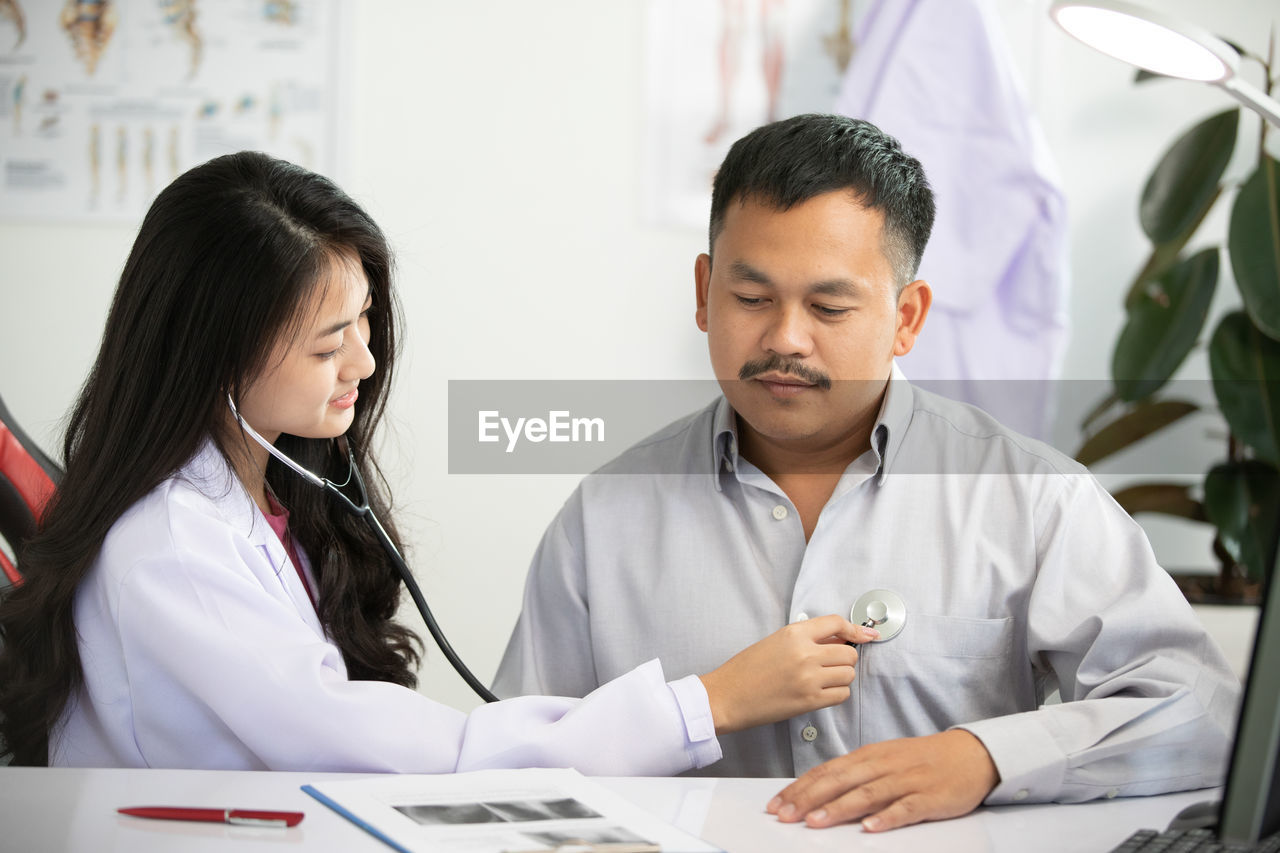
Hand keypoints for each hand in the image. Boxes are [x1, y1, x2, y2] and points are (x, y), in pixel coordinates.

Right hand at [699, 614, 876, 733]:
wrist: (728, 696)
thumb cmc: (747, 669)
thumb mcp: (775, 641)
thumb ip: (806, 639)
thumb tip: (838, 640)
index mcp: (794, 633)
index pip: (836, 623)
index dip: (856, 630)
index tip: (866, 635)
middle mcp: (805, 653)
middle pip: (849, 653)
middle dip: (846, 658)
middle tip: (832, 663)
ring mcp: (809, 678)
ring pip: (848, 674)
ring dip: (841, 677)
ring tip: (823, 679)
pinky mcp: (809, 701)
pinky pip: (841, 695)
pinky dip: (837, 693)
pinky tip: (821, 692)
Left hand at [766, 730, 998, 831]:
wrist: (970, 754)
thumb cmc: (921, 759)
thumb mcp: (883, 760)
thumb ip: (854, 775)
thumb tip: (819, 792)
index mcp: (868, 756)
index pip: (826, 771)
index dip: (799, 788)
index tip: (776, 804)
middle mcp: (882, 765)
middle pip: (839, 781)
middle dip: (808, 799)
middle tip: (784, 816)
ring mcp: (906, 780)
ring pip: (867, 793)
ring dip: (839, 808)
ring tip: (816, 822)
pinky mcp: (929, 796)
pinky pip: (906, 808)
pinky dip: (887, 817)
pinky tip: (871, 828)